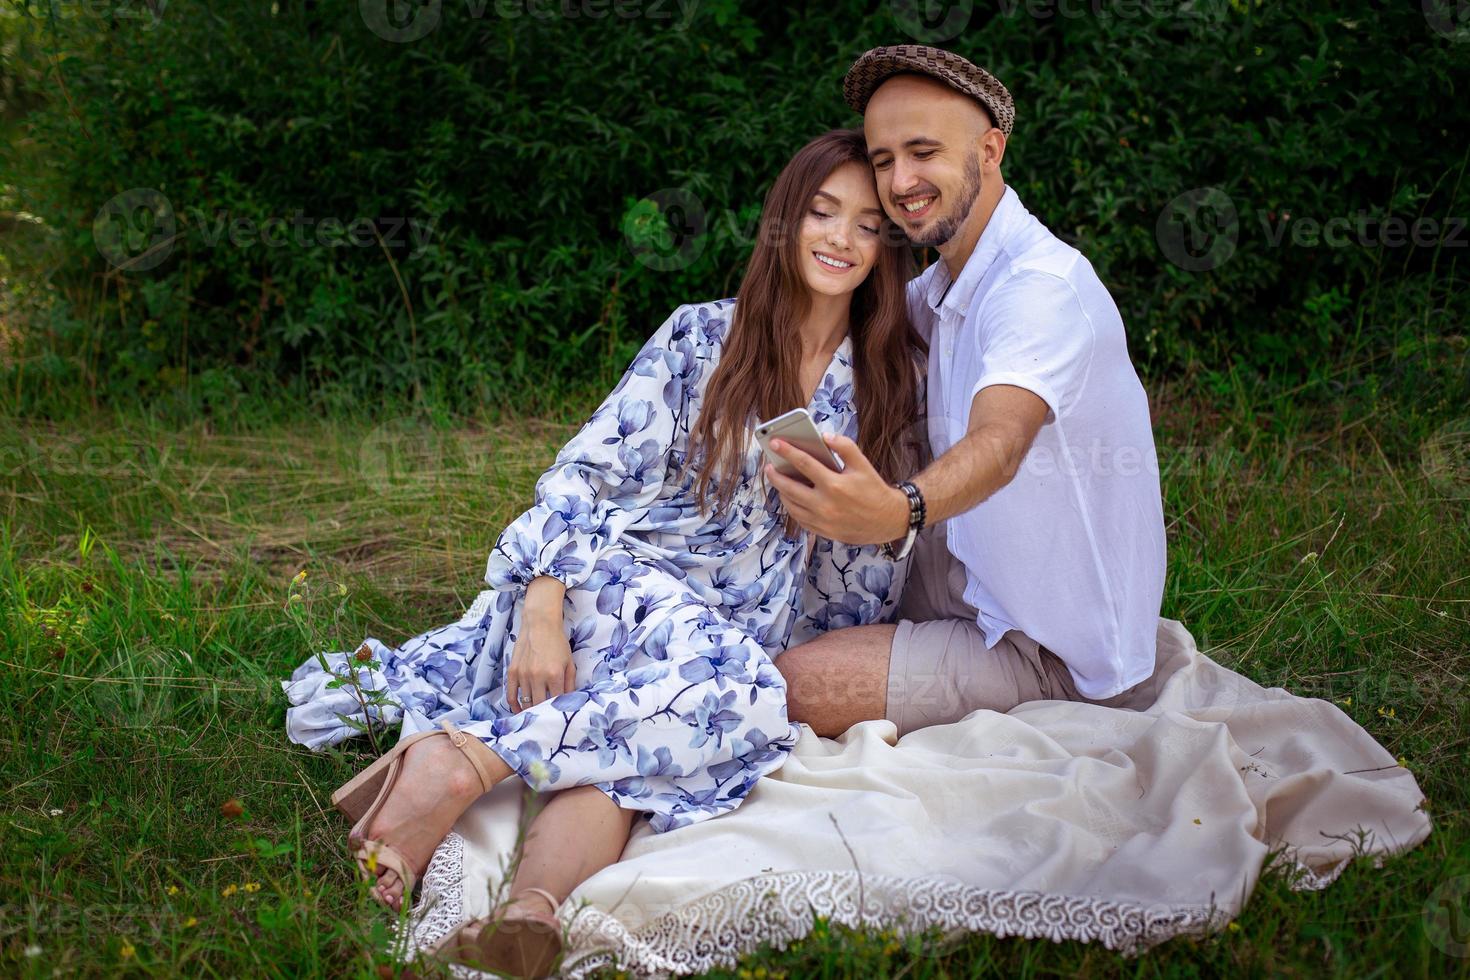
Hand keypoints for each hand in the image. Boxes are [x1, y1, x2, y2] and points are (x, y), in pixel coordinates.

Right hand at [508, 598, 575, 712]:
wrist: (540, 624)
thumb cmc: (557, 643)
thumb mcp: (569, 663)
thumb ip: (570, 684)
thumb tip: (570, 702)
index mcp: (554, 674)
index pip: (556, 701)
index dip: (558, 711)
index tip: (559, 716)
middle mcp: (538, 676)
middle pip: (539, 705)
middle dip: (544, 713)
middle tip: (547, 718)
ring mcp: (523, 674)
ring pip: (525, 702)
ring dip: (530, 710)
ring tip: (535, 716)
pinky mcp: (512, 671)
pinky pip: (511, 695)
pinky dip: (514, 705)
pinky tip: (520, 710)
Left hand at [764, 434, 910, 545]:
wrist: (886, 520)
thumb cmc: (874, 490)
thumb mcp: (863, 464)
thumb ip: (845, 446)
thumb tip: (825, 436)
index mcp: (834, 485)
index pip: (804, 464)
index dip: (787, 451)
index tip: (774, 442)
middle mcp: (825, 505)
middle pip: (789, 488)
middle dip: (775, 475)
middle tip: (769, 466)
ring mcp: (821, 521)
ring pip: (791, 505)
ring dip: (781, 491)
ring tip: (778, 480)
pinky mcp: (822, 531)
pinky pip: (799, 518)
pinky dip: (791, 506)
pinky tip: (790, 497)